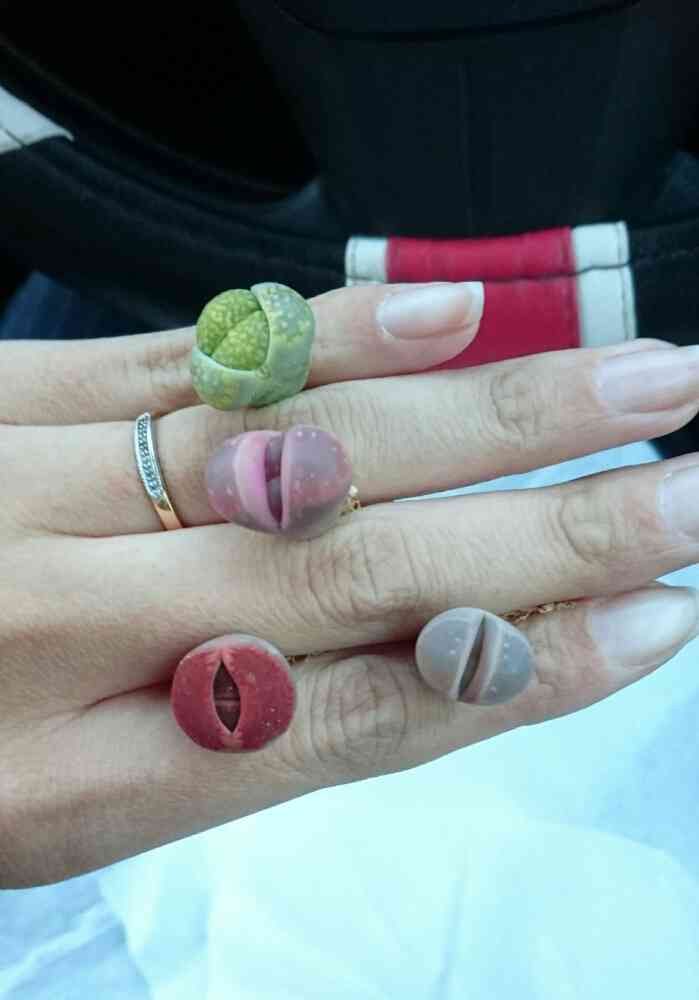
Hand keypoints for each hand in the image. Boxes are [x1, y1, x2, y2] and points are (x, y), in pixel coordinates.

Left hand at [2, 280, 698, 887]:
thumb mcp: (60, 811)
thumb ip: (230, 737)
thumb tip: (418, 664)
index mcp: (83, 779)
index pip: (355, 720)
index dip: (519, 674)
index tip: (653, 621)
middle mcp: (70, 630)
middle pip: (360, 580)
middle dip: (551, 537)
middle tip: (692, 498)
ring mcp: (37, 493)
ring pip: (303, 452)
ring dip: (485, 418)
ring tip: (633, 385)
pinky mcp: (5, 396)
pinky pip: (189, 357)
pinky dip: (329, 334)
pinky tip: (445, 313)